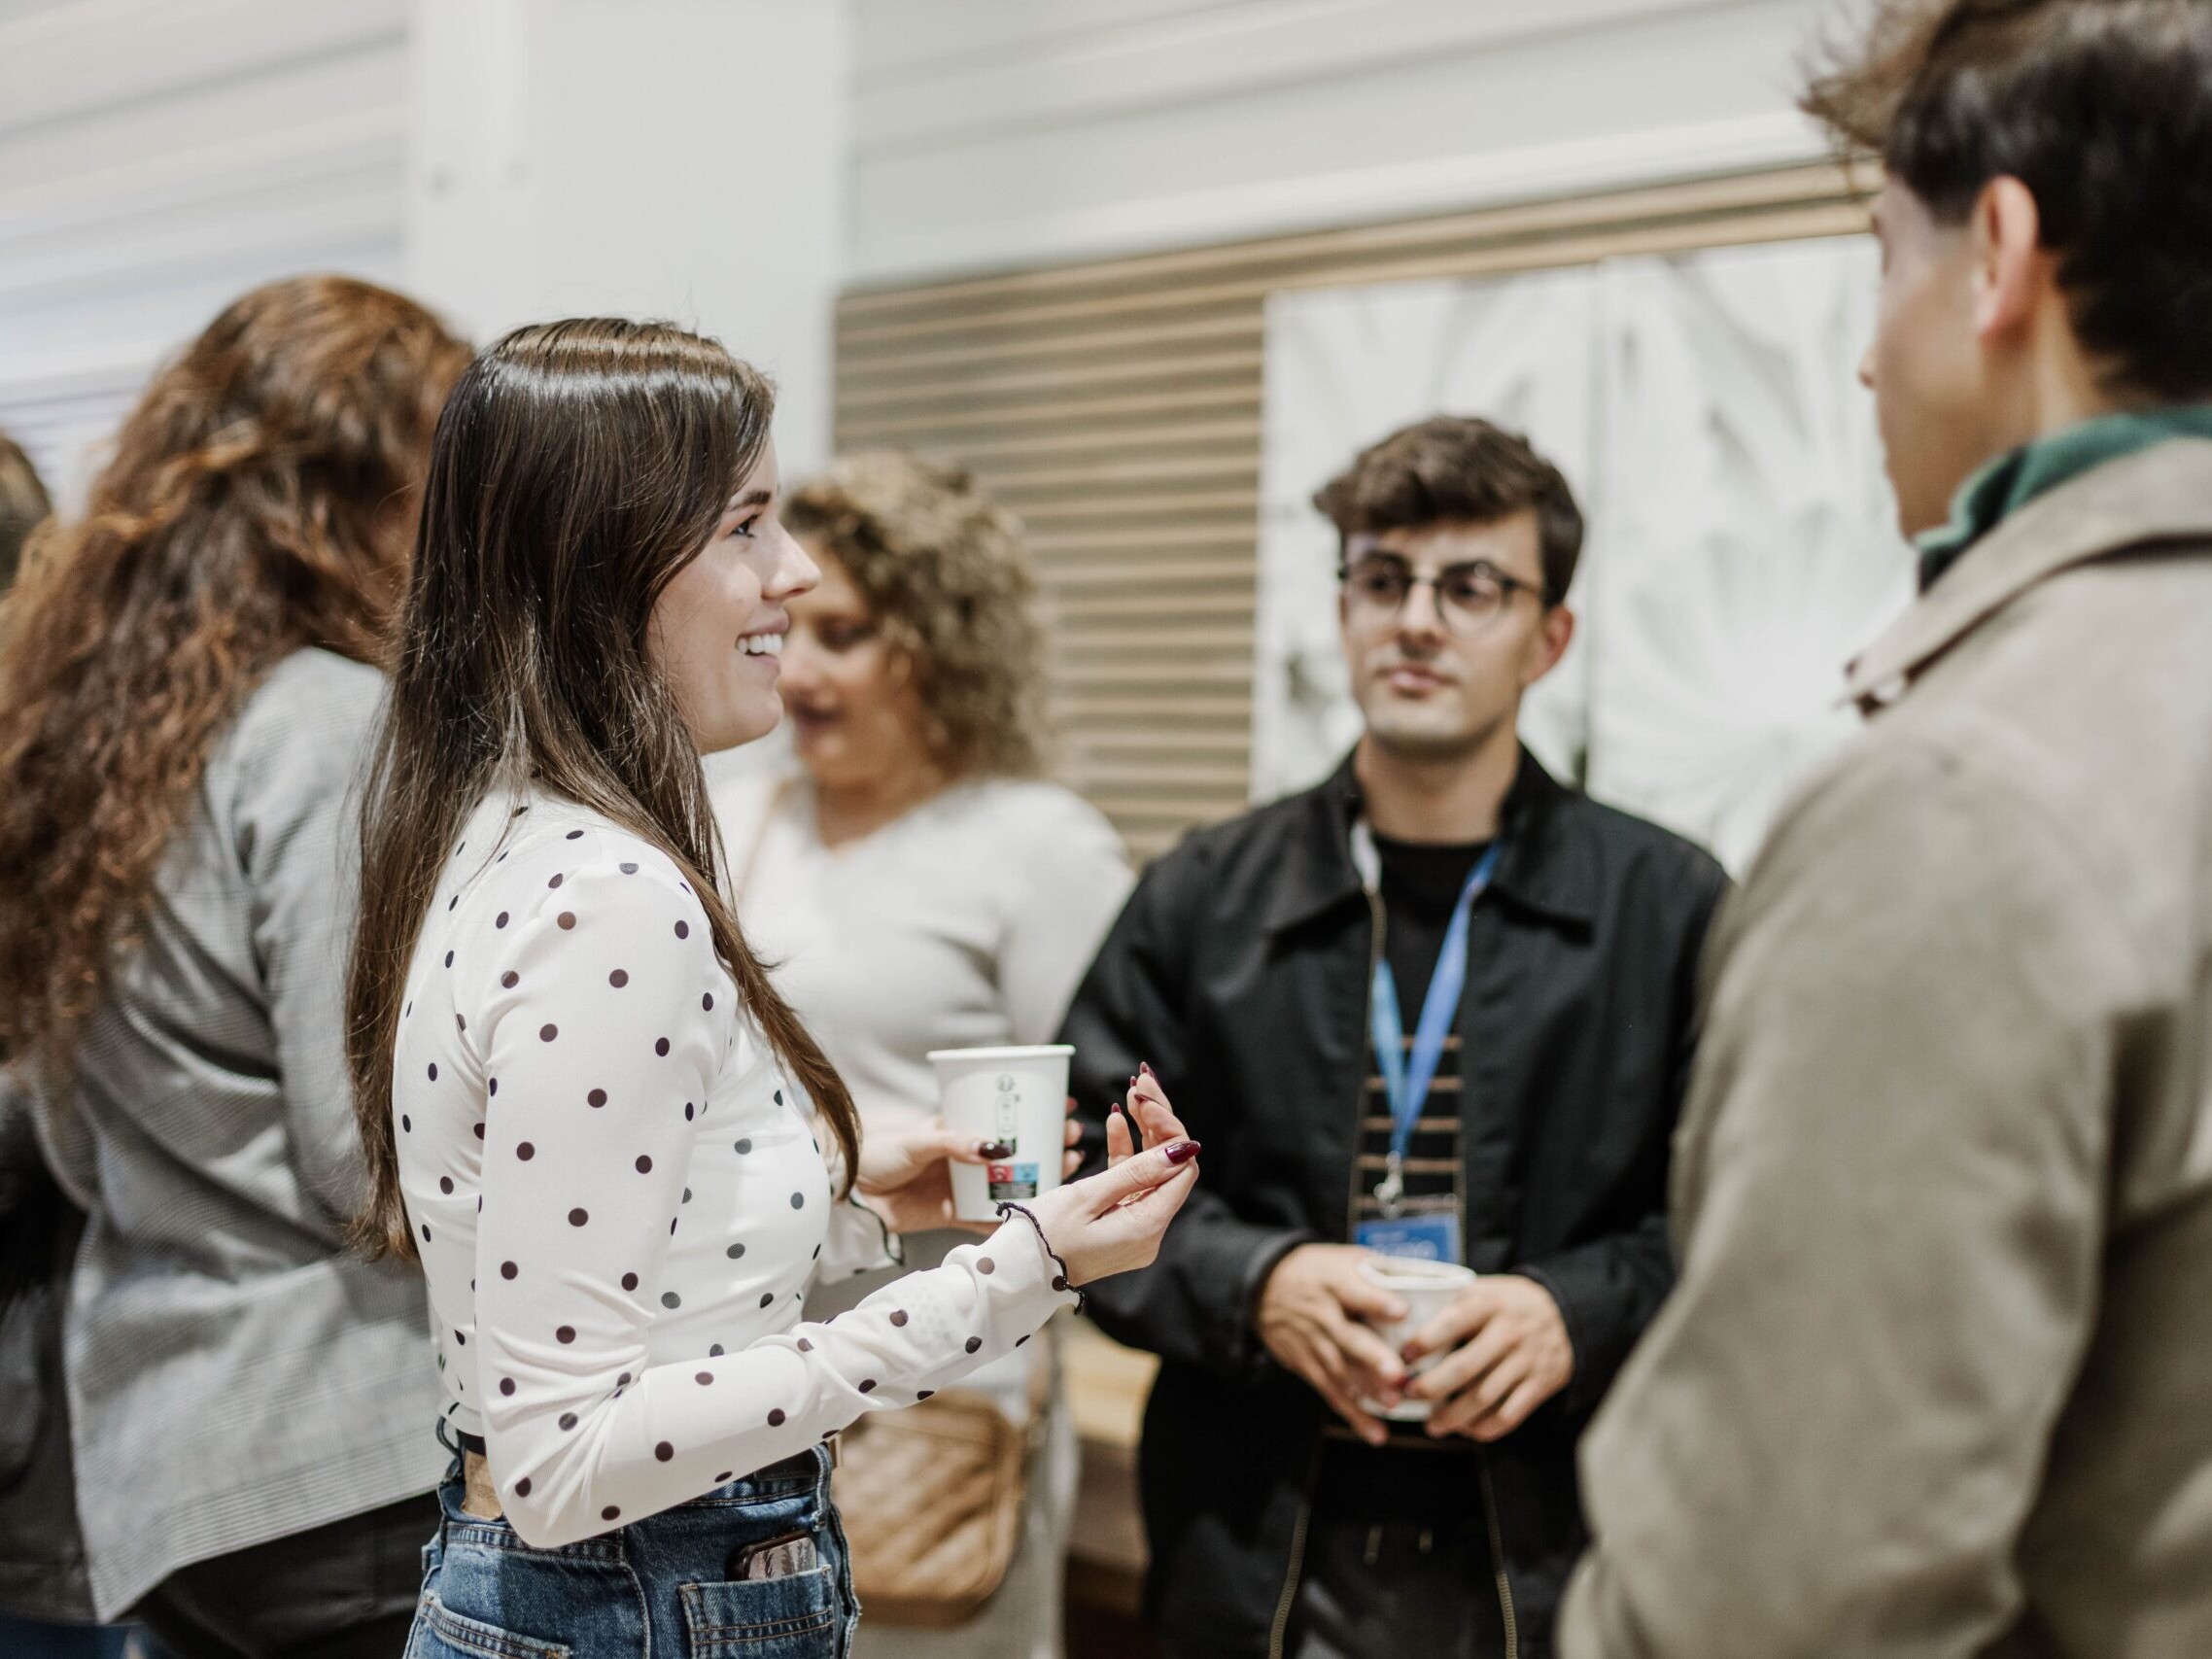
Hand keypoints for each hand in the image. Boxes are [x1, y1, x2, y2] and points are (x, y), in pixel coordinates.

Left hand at [854, 1104, 1085, 1234]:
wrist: (848, 1193)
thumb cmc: (876, 1154)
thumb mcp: (916, 1141)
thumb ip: (953, 1143)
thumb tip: (994, 1147)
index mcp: (957, 1132)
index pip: (1003, 1119)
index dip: (1035, 1112)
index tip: (1065, 1105)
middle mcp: (965, 1159)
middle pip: (1017, 1152)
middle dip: (1049, 1143)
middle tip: (1073, 1137)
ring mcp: (963, 1186)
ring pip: (1012, 1182)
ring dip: (1042, 1175)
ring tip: (1070, 1165)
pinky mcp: (954, 1215)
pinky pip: (990, 1217)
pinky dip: (1013, 1217)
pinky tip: (1042, 1212)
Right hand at [1018, 1067, 1200, 1283]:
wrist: (1015, 1273)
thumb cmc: (1042, 1237)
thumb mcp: (1087, 1197)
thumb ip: (1136, 1170)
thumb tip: (1183, 1149)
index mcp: (1146, 1227)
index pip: (1181, 1168)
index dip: (1169, 1129)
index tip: (1145, 1100)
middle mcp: (1148, 1231)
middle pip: (1169, 1167)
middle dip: (1157, 1123)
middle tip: (1139, 1084)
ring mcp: (1135, 1229)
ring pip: (1150, 1172)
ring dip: (1141, 1134)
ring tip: (1128, 1096)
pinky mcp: (1120, 1225)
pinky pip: (1131, 1185)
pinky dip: (1124, 1156)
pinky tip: (1115, 1123)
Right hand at [1254, 1244, 1407, 1446]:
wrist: (1263, 1288)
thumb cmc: (1316, 1271)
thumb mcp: (1344, 1258)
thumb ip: (1382, 1269)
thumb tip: (1430, 1279)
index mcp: (1334, 1282)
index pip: (1355, 1291)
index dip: (1378, 1302)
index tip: (1402, 1312)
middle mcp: (1322, 1314)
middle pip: (1348, 1337)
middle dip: (1373, 1358)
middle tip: (1398, 1375)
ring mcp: (1312, 1343)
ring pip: (1340, 1370)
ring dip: (1366, 1390)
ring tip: (1393, 1403)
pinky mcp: (1306, 1366)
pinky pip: (1331, 1392)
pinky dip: (1353, 1414)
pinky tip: (1376, 1433)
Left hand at [1402, 1274, 1573, 1440]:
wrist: (1567, 1314)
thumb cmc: (1509, 1302)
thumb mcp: (1485, 1289)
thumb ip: (1452, 1301)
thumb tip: (1399, 1316)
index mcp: (1490, 1303)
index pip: (1453, 1322)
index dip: (1425, 1341)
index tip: (1403, 1356)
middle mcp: (1510, 1332)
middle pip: (1464, 1367)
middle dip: (1431, 1386)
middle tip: (1409, 1395)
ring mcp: (1527, 1360)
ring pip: (1484, 1397)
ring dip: (1453, 1416)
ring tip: (1431, 1424)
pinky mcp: (1540, 1385)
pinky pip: (1508, 1415)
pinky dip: (1483, 1428)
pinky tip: (1465, 1429)